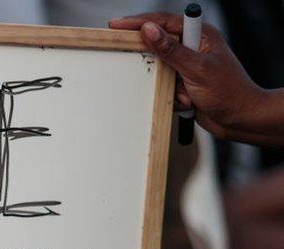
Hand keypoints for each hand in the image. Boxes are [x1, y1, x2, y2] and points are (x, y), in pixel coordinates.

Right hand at [110, 12, 283, 146]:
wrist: (241, 119)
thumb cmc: (229, 91)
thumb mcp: (197, 69)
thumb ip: (171, 49)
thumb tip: (149, 29)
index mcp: (200, 35)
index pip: (163, 22)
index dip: (139, 22)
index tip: (116, 25)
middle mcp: (193, 47)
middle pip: (158, 45)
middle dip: (155, 62)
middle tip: (147, 69)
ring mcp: (187, 66)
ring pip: (159, 70)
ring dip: (169, 86)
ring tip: (187, 94)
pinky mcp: (183, 83)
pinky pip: (164, 87)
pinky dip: (173, 97)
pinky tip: (190, 102)